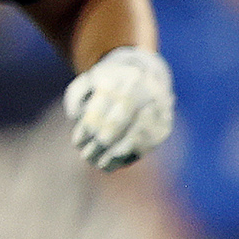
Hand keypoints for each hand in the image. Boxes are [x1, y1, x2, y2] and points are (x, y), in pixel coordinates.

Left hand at [62, 45, 174, 170]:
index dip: (88, 128)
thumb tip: (74, 116)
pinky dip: (129, 157)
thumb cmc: (110, 82)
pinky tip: (114, 163)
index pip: (102, 107)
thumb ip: (76, 96)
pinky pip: (147, 146)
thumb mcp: (89, 81)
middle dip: (100, 143)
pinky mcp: (164, 126)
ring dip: (114, 155)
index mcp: (120, 77)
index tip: (77, 143)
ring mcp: (158, 109)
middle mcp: (142, 90)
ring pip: (134, 137)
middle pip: (118, 123)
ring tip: (99, 164)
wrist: (148, 74)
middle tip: (86, 156)